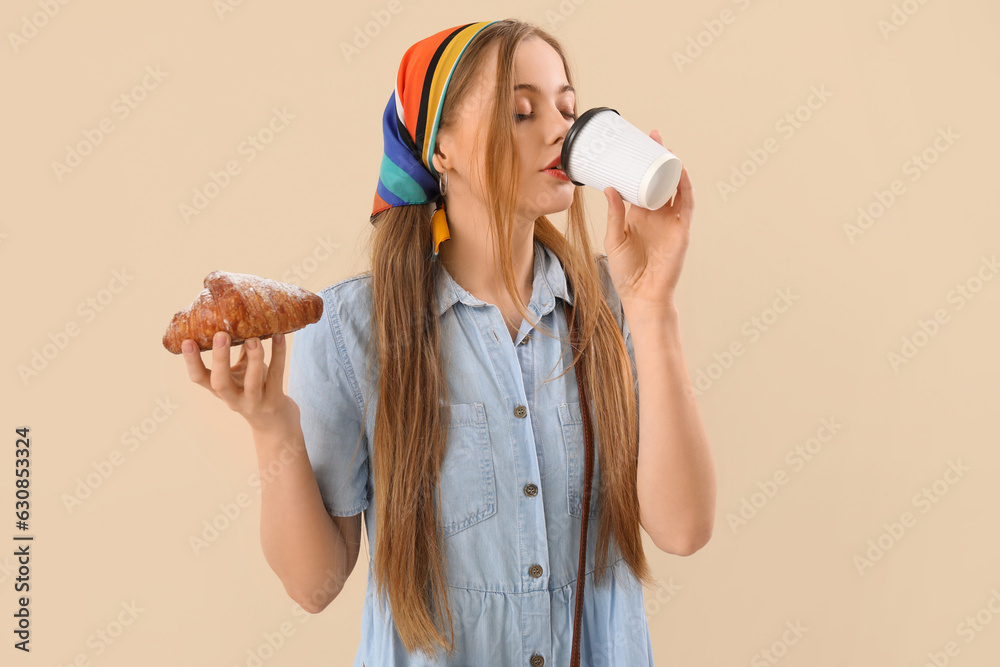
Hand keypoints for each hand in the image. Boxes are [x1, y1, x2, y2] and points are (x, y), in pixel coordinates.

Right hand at [181, 331, 298, 432]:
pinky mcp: (275, 400)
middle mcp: (234, 399)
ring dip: (254, 358)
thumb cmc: (256, 389)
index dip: (191, 362)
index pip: (199, 378)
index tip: (187, 341)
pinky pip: (277, 375)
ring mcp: (255, 401)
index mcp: (220, 390)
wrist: (276, 422)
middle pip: (221, 383)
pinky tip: (279, 336)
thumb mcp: (240, 373)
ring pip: (252, 382)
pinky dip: (278, 354)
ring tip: (254, 338)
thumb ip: (236, 351)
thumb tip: (230, 318)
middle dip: (220, 359)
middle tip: (221, 335)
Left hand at [603, 128, 694, 313]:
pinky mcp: (682, 230)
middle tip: (653, 136)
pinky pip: (686, 204)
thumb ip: (614, 215)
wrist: (642, 295)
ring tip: (666, 148)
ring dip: (673, 167)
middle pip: (661, 179)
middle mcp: (657, 215)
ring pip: (676, 187)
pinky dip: (685, 187)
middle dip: (659, 157)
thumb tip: (609, 188)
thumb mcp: (614, 239)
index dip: (640, 165)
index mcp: (639, 216)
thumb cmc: (626, 272)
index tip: (635, 145)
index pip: (641, 184)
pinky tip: (680, 172)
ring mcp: (671, 221)